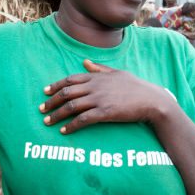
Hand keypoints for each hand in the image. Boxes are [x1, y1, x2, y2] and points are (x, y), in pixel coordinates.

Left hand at [40, 60, 175, 133]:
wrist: (152, 100)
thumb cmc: (136, 87)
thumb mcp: (117, 73)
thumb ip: (99, 69)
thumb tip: (84, 62)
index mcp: (97, 77)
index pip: (70, 79)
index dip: (56, 85)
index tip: (45, 92)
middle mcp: (95, 87)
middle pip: (67, 92)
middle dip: (52, 101)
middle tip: (41, 109)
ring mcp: (100, 99)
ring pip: (72, 106)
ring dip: (57, 115)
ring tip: (47, 122)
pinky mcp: (105, 113)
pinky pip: (83, 120)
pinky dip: (71, 125)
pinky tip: (65, 131)